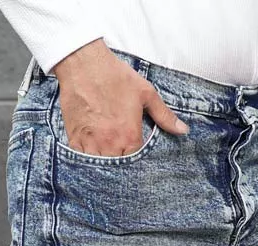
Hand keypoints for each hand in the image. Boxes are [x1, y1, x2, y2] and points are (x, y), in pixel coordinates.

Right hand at [53, 40, 188, 155]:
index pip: (137, 163)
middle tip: (123, 158)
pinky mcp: (75, 138)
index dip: (138, 162)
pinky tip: (93, 153)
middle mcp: (110, 144)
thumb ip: (164, 115)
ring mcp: (90, 143)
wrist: (84, 64)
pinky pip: (81, 160)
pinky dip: (87, 160)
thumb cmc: (115, 76)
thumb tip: (183, 130)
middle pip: (118, 169)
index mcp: (129, 136)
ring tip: (109, 156)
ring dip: (105, 165)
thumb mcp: (146, 93)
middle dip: (122, 166)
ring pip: (99, 168)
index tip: (137, 157)